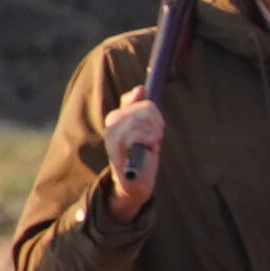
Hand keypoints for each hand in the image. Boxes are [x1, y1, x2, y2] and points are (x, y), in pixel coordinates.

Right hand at [98, 91, 165, 216]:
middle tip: (153, 139)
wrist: (134, 182)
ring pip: (144, 120)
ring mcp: (112, 135)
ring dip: (154, 135)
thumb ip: (139, 108)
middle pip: (147, 107)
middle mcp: (111, 122)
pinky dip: (149, 141)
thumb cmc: (141, 153)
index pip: (138, 98)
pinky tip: (147, 150)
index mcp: (117, 115)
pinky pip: (139, 134)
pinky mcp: (117, 147)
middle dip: (157, 123)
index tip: (155, 126)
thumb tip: (140, 88)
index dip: (154, 112)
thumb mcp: (143, 128)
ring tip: (149, 146)